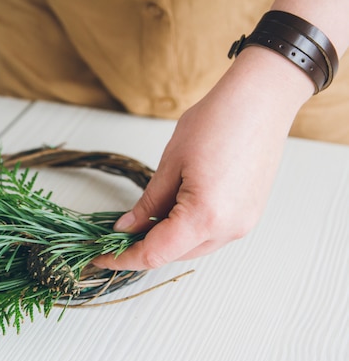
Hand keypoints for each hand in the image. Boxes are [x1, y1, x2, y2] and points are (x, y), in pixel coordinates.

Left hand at [94, 47, 311, 270]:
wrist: (261, 101)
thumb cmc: (218, 122)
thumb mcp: (170, 164)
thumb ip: (147, 204)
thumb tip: (125, 228)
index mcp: (205, 217)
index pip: (154, 254)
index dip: (123, 259)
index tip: (100, 258)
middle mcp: (228, 229)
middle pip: (173, 255)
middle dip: (141, 248)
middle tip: (114, 235)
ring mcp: (242, 225)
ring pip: (191, 248)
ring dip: (164, 241)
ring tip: (140, 222)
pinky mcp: (247, 216)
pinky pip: (209, 236)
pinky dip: (185, 232)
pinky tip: (170, 214)